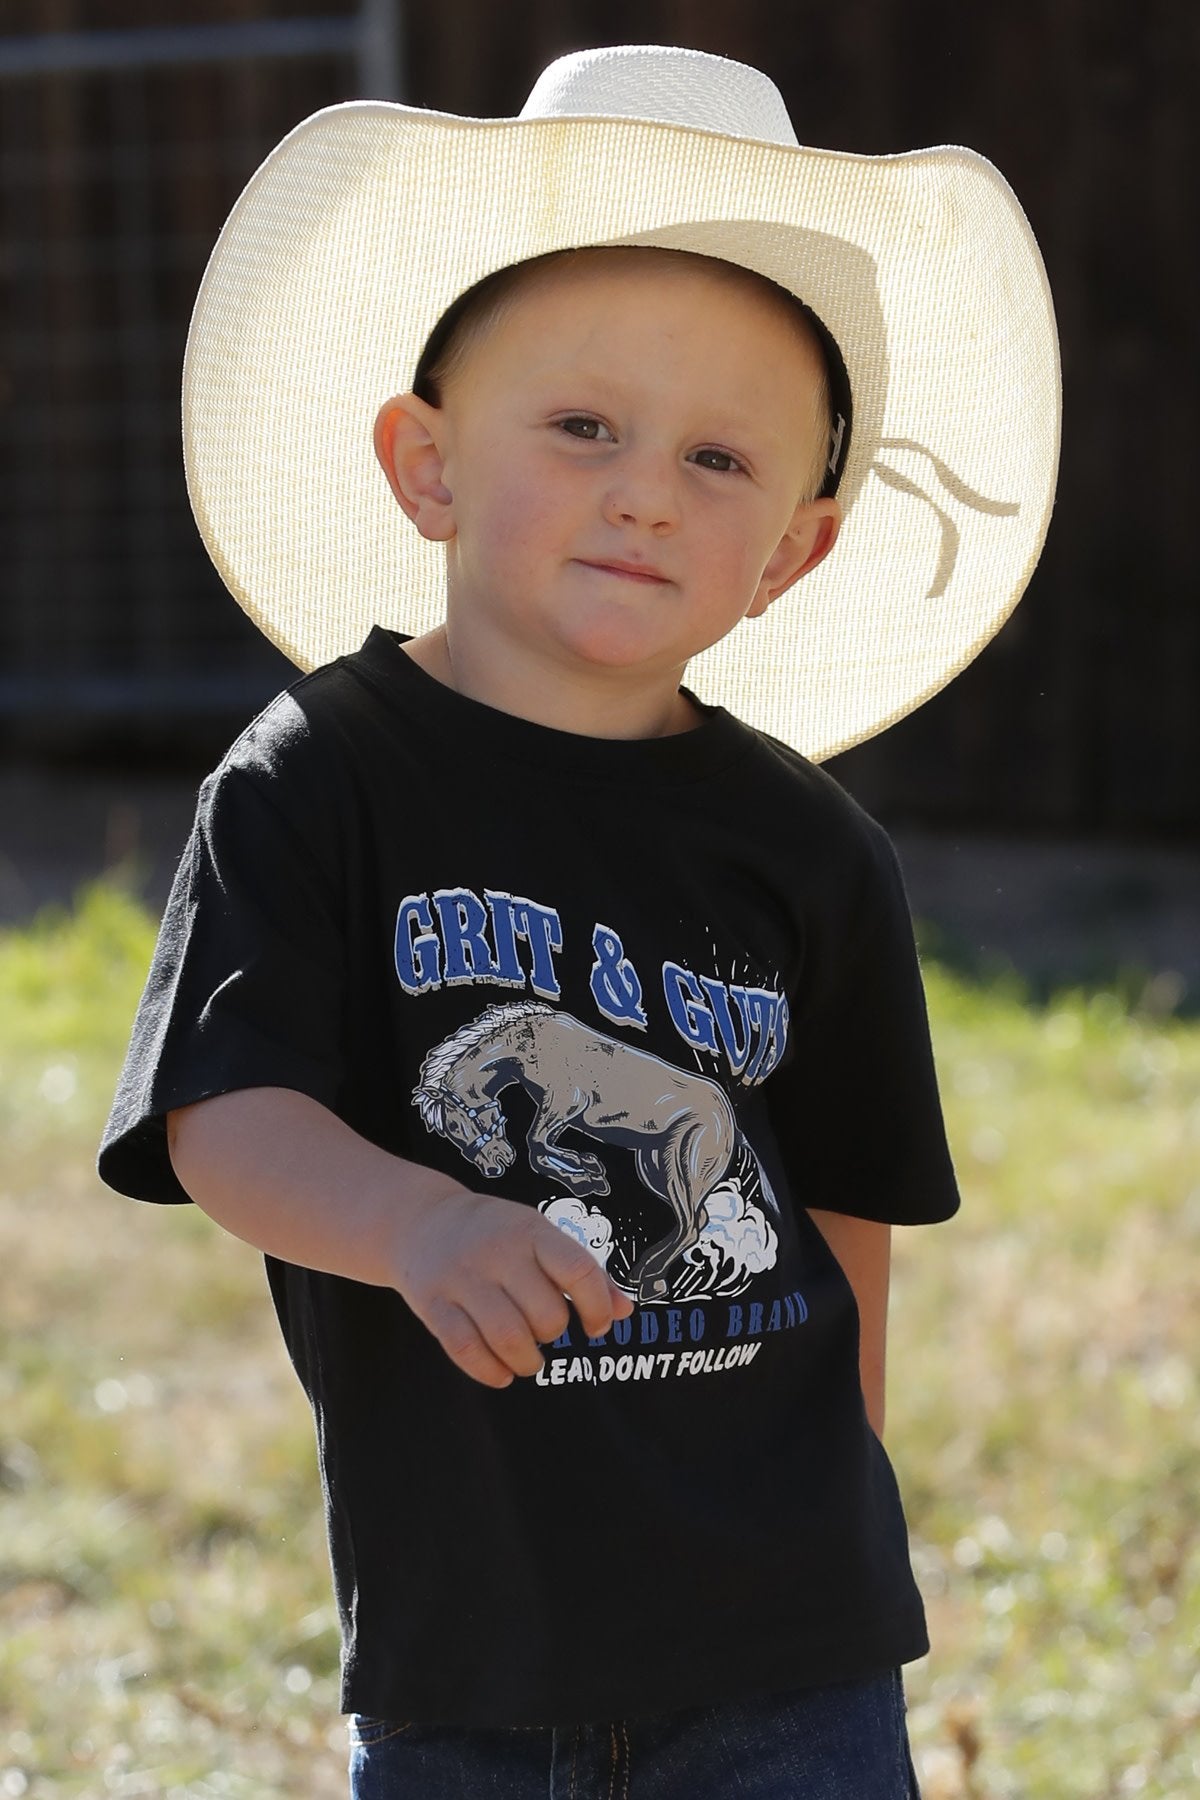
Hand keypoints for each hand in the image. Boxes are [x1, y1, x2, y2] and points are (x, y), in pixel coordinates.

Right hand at [390, 1186, 632, 1387]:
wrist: (420, 1220)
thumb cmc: (495, 1234)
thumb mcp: (539, 1236)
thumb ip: (582, 1272)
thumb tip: (624, 1310)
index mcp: (530, 1231)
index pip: (578, 1270)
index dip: (597, 1307)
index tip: (595, 1326)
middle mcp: (497, 1252)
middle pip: (545, 1314)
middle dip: (553, 1335)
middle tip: (546, 1333)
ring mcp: (461, 1278)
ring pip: (507, 1337)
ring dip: (526, 1362)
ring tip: (528, 1360)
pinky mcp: (432, 1304)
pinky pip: (465, 1349)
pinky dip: (489, 1372)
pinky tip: (501, 1372)